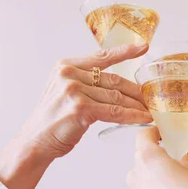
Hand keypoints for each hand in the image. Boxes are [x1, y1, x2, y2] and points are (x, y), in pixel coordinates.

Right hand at [18, 43, 152, 159]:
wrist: (35, 141)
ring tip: (150, 109)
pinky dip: (131, 116)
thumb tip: (116, 84)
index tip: (144, 47)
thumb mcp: (64, 91)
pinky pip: (114, 111)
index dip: (125, 51)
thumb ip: (84, 82)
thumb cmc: (53, 120)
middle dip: (135, 90)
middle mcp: (69, 74)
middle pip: (113, 79)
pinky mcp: (81, 108)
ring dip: (137, 105)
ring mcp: (74, 90)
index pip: (101, 56)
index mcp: (66, 65)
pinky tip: (142, 118)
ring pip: (116, 96)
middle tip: (151, 96)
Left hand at [119, 127, 187, 188]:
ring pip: (136, 183)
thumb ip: (185, 161)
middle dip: (154, 162)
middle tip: (172, 170)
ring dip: (148, 184)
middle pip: (140, 161)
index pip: (143, 137)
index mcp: (150, 158)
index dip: (152, 134)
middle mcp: (136, 176)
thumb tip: (183, 161)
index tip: (157, 135)